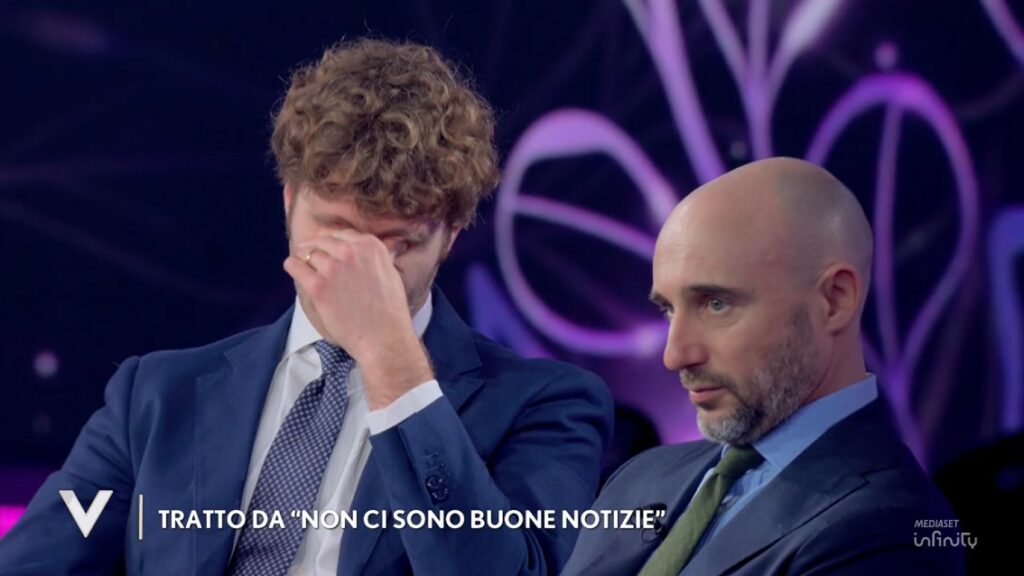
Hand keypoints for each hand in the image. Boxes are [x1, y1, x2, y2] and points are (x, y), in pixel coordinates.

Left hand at [283, 230, 433, 408]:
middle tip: (311, 257)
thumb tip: (381, 246)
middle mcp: (351, 251)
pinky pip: (295, 266)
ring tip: (306, 270)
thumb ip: (380, 257)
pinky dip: (293, 267)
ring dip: (305, 260)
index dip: (332, 242)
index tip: (327, 250)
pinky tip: (294, 270)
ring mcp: (332, 268)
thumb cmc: (389, 311)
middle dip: (316, 249)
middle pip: (322, 241)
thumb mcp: (391, 273)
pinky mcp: (318, 285)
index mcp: (370, 246)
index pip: (341, 234)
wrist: (383, 338)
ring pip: (308, 253)